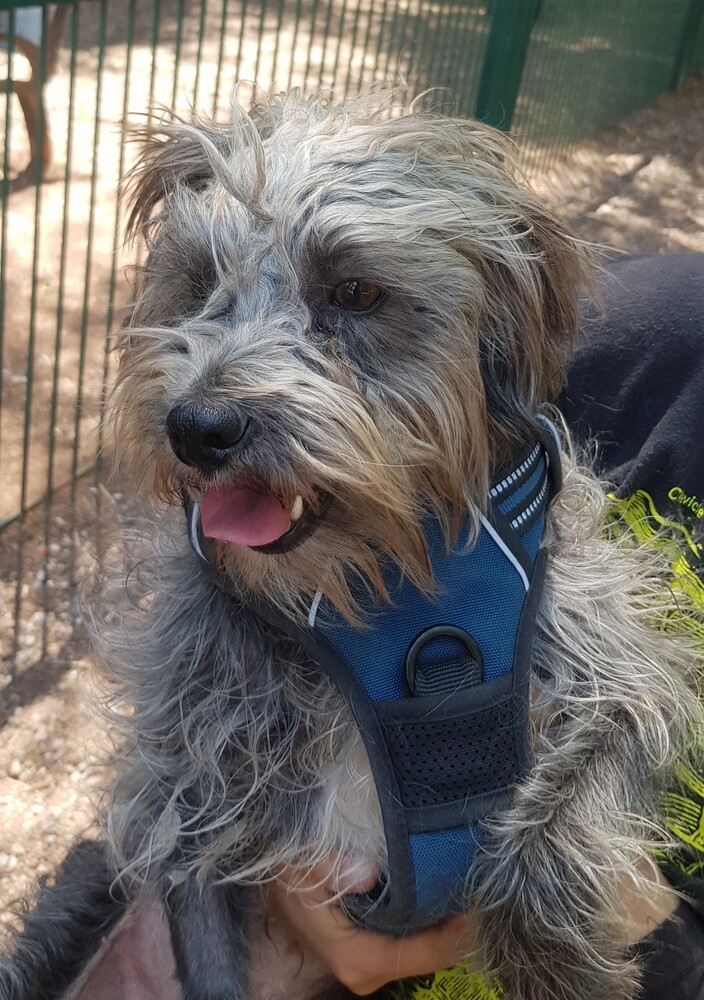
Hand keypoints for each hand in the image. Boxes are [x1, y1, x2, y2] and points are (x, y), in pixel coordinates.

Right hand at [270, 860, 475, 995]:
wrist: (274, 879)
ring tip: (460, 886)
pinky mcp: (370, 954)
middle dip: (453, 927)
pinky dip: (428, 924)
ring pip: (422, 953)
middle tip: (474, 886)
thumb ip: (333, 868)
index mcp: (356, 957)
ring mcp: (369, 967)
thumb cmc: (290, 870)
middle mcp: (366, 972)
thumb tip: (368, 874)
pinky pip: (412, 945)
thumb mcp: (303, 862)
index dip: (454, 932)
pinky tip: (437, 893)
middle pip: (429, 958)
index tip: (475, 899)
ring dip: (442, 925)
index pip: (423, 955)